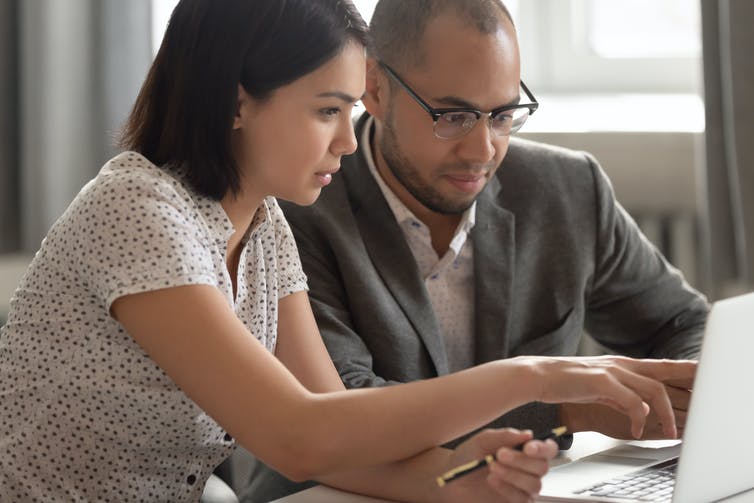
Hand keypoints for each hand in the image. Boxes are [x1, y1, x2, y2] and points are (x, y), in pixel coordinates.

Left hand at [440, 428, 557, 502]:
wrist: (452, 479)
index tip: (527, 447)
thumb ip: (504, 436)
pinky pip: (522, 498)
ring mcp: (523, 489)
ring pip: (534, 484)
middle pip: (542, 467)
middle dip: (521, 460)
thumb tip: (528, 434)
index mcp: (525, 451)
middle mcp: (528, 470)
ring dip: (513, 474)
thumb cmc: (468, 458)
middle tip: (500, 454)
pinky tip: (492, 480)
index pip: (548, 449)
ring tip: (492, 467)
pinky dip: (507, 488)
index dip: (543, 448)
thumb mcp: (482, 441)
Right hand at [518, 356, 696, 438]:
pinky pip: (631, 401)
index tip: (702, 375)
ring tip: (669, 430)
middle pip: (664, 373)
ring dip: (664, 412)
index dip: (684, 370)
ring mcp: (611, 371)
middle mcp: (620, 364)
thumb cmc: (565, 382)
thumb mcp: (599, 386)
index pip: (660, 365)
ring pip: (652, 389)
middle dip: (687, 387)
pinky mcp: (601, 381)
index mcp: (621, 364)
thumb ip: (620, 393)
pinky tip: (635, 428)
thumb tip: (638, 408)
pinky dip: (638, 416)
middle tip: (700, 404)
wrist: (537, 375)